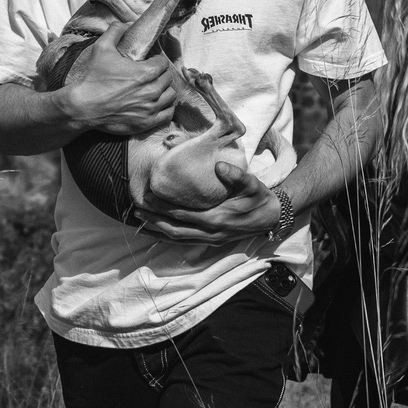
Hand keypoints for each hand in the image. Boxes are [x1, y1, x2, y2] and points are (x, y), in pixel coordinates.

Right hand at [60, 22, 176, 136]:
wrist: (83, 107)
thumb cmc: (93, 78)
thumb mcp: (101, 48)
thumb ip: (116, 32)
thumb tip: (126, 24)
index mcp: (146, 72)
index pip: (163, 63)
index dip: (156, 60)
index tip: (149, 61)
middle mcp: (152, 91)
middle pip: (167, 79)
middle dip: (160, 74)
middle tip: (150, 75)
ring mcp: (150, 108)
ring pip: (170, 96)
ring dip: (164, 91)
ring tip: (154, 88)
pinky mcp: (146, 123)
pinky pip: (167, 114)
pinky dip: (165, 108)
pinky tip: (157, 104)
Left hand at [132, 162, 282, 246]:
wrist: (272, 217)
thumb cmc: (259, 198)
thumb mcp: (252, 183)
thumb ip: (236, 175)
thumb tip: (219, 166)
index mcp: (217, 218)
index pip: (183, 214)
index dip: (163, 208)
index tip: (147, 198)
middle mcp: (210, 233)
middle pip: (174, 229)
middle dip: (153, 220)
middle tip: (136, 209)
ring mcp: (210, 239)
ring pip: (177, 239)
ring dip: (156, 231)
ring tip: (139, 220)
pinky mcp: (210, 241)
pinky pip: (184, 241)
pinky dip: (167, 237)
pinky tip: (155, 232)